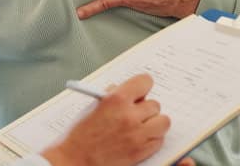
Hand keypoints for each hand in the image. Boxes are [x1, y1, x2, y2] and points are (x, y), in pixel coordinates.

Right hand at [41, 74, 169, 165]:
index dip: (142, 86)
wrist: (76, 159)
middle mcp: (129, 115)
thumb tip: (130, 92)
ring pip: (163, 121)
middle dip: (145, 108)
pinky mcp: (141, 151)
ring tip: (141, 126)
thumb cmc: (81, 134)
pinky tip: (139, 139)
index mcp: (116, 99)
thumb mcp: (94, 106)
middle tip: (136, 113)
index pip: (145, 82)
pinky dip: (152, 139)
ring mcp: (137, 135)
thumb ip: (114, 96)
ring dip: (154, 123)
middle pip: (155, 104)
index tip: (140, 91)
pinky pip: (159, 140)